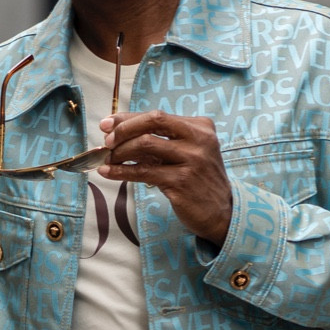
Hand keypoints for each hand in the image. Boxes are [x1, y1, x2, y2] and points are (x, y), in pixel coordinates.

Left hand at [99, 111, 232, 248]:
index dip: (128, 118)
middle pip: (152, 122)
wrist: (222, 213)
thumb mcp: (188, 154)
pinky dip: (121, 171)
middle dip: (124, 129)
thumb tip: (121, 133)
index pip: (158, 115)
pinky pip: (143, 172)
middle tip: (107, 140)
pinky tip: (108, 172)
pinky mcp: (181, 182)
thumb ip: (163, 141)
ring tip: (107, 159)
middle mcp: (198, 139)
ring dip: (120, 152)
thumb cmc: (200, 181)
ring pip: (145, 145)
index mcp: (200, 127)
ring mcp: (191, 160)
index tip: (108, 124)